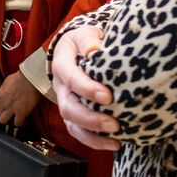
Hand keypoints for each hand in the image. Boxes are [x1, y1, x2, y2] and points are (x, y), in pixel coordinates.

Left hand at [0, 72, 42, 127]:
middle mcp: (3, 103)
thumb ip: (3, 89)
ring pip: (3, 121)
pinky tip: (23, 119)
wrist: (30, 78)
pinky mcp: (21, 113)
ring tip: (15, 118)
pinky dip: (20, 123)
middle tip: (11, 114)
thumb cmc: (21, 77)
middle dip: (4, 115)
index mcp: (0, 95)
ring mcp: (11, 109)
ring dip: (9, 120)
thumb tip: (2, 92)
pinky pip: (17, 123)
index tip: (4, 109)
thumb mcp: (7, 81)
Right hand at [51, 25, 119, 150]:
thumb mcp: (85, 33)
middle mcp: (60, 86)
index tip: (108, 96)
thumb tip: (94, 49)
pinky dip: (95, 141)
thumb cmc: (86, 41)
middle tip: (113, 124)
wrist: (79, 49)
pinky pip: (79, 132)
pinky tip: (116, 143)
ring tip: (116, 138)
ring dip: (92, 134)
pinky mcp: (74, 115)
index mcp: (62, 64)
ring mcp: (66, 102)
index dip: (87, 89)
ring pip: (71, 123)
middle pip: (68, 107)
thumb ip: (89, 39)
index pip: (70, 77)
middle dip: (90, 118)